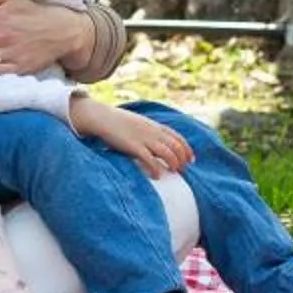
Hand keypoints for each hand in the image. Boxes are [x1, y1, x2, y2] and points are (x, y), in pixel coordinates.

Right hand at [72, 95, 189, 177]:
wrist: (101, 117)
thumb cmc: (118, 121)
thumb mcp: (139, 123)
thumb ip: (150, 131)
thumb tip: (159, 142)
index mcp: (154, 125)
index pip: (178, 137)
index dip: (187, 149)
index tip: (191, 159)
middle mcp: (152, 132)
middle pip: (175, 146)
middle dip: (182, 159)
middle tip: (182, 169)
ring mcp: (143, 138)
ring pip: (167, 153)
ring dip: (173, 163)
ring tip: (172, 171)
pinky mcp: (133, 146)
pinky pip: (149, 159)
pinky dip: (156, 169)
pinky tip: (157, 176)